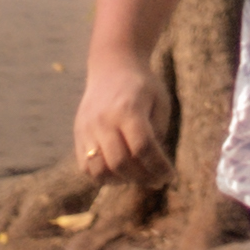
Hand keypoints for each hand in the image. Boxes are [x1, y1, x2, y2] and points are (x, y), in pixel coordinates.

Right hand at [67, 54, 172, 199]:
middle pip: (120, 162)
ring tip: (138, 176)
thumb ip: (157, 132)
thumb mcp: (160, 101)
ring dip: (122, 180)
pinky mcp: (78, 135)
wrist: (112, 68)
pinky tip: (121, 173)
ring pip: (99, 170)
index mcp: (128, 109)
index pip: (142, 147)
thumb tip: (155, 166)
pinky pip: (86, 167)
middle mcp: (104, 120)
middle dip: (142, 178)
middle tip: (157, 181)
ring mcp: (87, 129)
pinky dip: (104, 177)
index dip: (158, 167)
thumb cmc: (143, 86)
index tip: (171, 176)